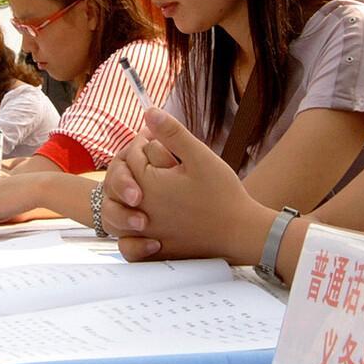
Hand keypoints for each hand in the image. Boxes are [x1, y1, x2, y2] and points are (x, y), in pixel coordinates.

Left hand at [113, 109, 263, 262]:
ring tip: (146, 188)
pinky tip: (146, 222)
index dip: (144, 144)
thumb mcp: (200, 157)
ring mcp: (147, 234)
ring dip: (128, 198)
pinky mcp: (156, 252)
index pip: (131, 157)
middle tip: (153, 160)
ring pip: (121, 212)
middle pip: (124, 182)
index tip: (157, 139)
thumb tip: (148, 111)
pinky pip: (130, 245)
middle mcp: (141, 210)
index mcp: (149, 185)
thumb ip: (172, 133)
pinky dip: (131, 235)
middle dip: (136, 168)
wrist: (242, 233)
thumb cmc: (223, 194)